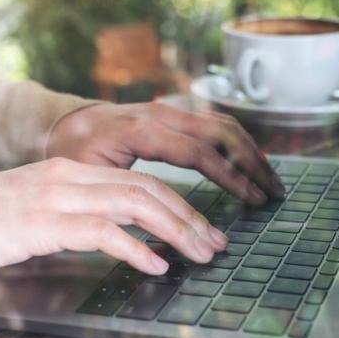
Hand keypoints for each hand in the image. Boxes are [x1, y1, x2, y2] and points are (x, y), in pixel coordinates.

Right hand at [0, 157, 227, 275]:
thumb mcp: (32, 208)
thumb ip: (71, 213)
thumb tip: (111, 233)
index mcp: (69, 171)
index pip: (137, 180)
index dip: (178, 202)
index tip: (201, 226)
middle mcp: (69, 177)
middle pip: (147, 189)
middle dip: (189, 216)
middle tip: (216, 243)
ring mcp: (58, 197)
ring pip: (135, 205)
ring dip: (176, 231)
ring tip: (201, 254)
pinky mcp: (45, 222)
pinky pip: (104, 233)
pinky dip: (137, 250)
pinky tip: (156, 266)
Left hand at [47, 102, 284, 203]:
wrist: (64, 122)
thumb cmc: (74, 153)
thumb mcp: (89, 176)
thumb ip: (122, 196)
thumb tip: (157, 228)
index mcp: (142, 129)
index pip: (199, 153)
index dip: (231, 177)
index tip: (253, 200)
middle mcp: (161, 113)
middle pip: (222, 133)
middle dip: (253, 164)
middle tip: (274, 194)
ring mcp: (170, 109)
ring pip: (223, 124)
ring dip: (251, 152)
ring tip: (271, 182)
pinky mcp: (174, 113)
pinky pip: (214, 123)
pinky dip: (238, 143)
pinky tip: (251, 164)